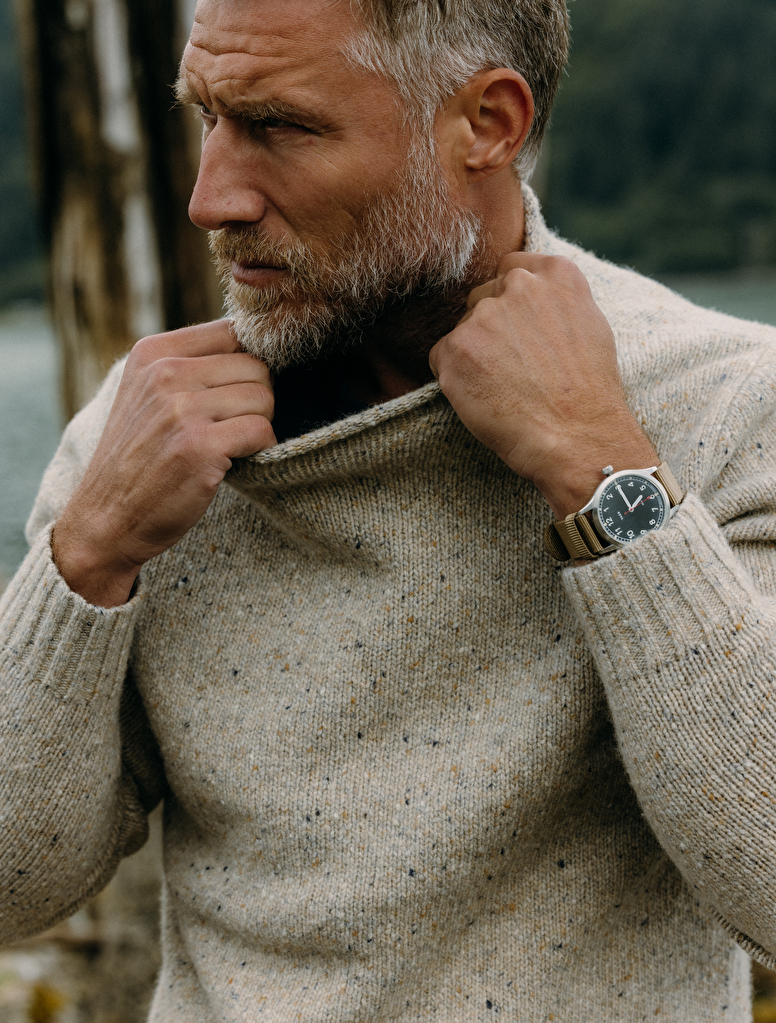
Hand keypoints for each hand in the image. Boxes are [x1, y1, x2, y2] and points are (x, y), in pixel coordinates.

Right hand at [53, 320, 275, 606]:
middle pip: (256, 366)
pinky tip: (233, 462)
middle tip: (231, 428)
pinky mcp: (200, 447)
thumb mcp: (148, 395)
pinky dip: (260, 450)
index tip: (235, 394)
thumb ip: (192, 366)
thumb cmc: (141, 459)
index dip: (248, 365)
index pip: (233, 331)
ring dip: (258, 426)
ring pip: (264, 398)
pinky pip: (262, 431)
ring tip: (228, 445)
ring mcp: (181, 410)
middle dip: (256, 400)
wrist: (106, 520)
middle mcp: (164, 373)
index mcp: (152, 352)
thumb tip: (260, 346)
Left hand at [428, 253, 657, 518]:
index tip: (521, 335)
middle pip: (482, 298)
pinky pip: (442, 359)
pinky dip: (455, 380)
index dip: (511, 305)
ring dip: (474, 356)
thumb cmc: (588, 395)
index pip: (511, 270)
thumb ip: (555, 300)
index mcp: (555, 273)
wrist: (577, 438)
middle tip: (515, 372)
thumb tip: (528, 294)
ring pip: (463, 330)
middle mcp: (518, 286)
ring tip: (505, 390)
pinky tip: (486, 400)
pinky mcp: (456, 348)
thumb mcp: (589, 326)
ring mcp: (484, 316)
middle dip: (491, 330)